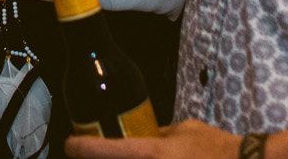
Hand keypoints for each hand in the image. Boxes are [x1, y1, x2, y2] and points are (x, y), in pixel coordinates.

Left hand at [67, 119, 239, 158]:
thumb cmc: (217, 148)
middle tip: (88, 152)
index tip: (70, 143)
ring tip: (108, 155)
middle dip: (95, 158)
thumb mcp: (183, 131)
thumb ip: (158, 134)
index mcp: (152, 154)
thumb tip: (142, 134)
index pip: (104, 150)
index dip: (79, 147)